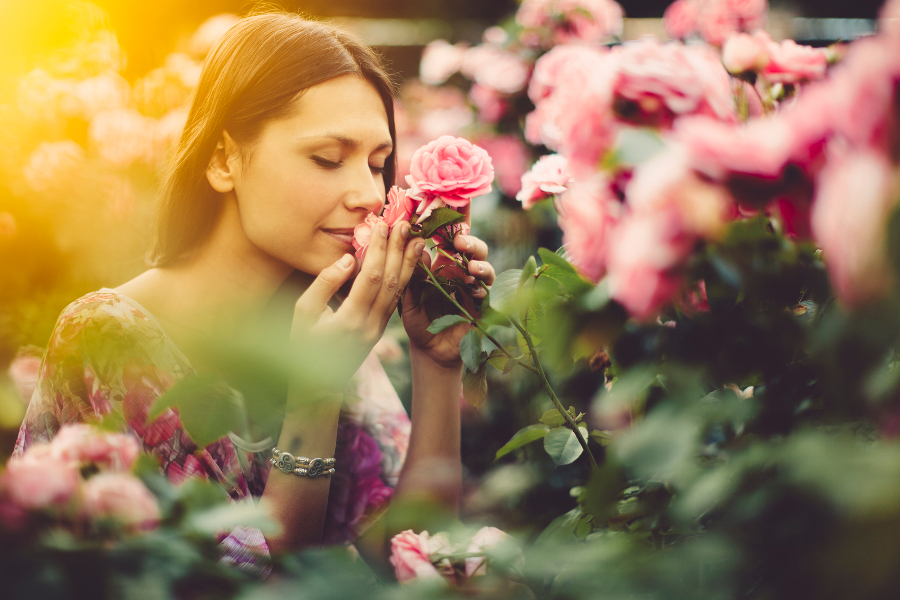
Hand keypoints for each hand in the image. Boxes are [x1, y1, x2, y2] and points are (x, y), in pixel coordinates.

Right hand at [290, 221, 424, 394]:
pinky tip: (410, 262)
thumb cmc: (302, 344)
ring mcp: (379, 330)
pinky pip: (396, 300)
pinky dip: (405, 279)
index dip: (378, 250)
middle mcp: (370, 326)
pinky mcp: (381, 330)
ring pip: (399, 292)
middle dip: (397, 250)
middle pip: (390, 281)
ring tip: (416, 239)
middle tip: (404, 224)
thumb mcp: (302, 314)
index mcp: (349, 320)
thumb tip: (348, 259)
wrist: (316, 386)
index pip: (370, 277)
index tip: (382, 225)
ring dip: (408, 263)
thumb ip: (324, 284)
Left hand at [402, 232, 495, 368]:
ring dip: (480, 263)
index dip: (454, 221)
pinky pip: (488, 292)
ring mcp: (473, 286)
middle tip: (459, 242)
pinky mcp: (482, 305)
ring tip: (470, 268)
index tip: (453, 207)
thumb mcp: (409, 296)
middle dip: (470, 241)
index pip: (450, 237)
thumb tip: (417, 246)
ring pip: (484, 266)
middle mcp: (461, 271)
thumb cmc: (418, 319)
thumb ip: (412, 273)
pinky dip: (482, 288)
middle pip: (472, 247)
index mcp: (442, 263)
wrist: (430, 350)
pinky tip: (474, 289)